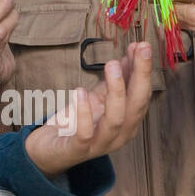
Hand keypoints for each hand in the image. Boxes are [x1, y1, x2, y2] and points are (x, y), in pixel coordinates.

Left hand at [24, 42, 152, 177]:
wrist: (50, 150)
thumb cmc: (77, 122)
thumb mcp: (98, 96)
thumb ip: (116, 78)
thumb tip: (134, 50)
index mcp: (127, 121)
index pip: (142, 94)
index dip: (144, 70)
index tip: (143, 45)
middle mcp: (120, 134)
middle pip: (136, 106)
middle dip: (140, 76)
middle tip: (139, 49)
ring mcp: (100, 144)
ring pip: (116, 120)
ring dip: (116, 91)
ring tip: (111, 65)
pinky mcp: (78, 149)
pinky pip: (85, 134)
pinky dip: (84, 112)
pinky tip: (80, 92)